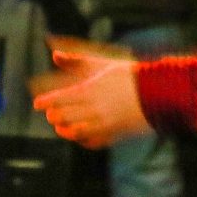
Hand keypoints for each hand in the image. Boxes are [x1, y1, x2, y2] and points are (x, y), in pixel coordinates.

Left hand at [33, 38, 151, 146]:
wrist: (158, 93)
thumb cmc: (129, 75)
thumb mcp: (100, 64)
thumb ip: (76, 60)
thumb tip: (54, 54)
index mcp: (89, 91)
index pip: (59, 99)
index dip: (46, 102)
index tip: (37, 104)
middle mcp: (94, 109)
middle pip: (65, 116)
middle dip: (54, 115)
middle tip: (50, 114)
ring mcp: (105, 124)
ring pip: (77, 132)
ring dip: (66, 130)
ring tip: (60, 127)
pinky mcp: (116, 134)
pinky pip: (95, 142)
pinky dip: (84, 140)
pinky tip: (81, 136)